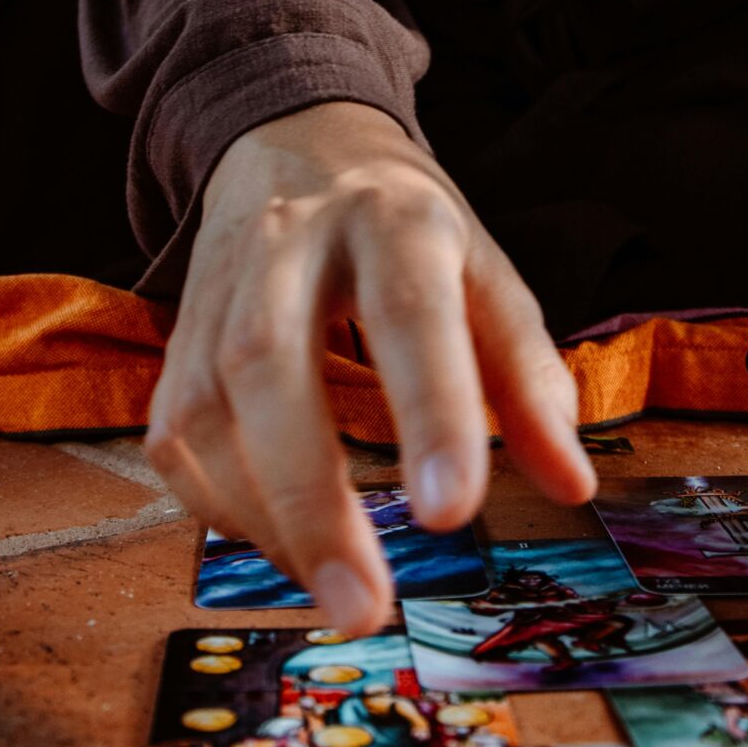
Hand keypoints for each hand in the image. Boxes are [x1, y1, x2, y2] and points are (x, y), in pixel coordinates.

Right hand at [144, 101, 595, 636]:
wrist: (294, 139)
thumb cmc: (406, 225)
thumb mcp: (485, 270)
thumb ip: (527, 375)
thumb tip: (573, 484)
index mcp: (393, 218)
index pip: (406, 311)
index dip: (428, 412)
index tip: (451, 514)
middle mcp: (289, 243)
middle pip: (270, 364)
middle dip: (310, 498)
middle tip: (364, 607)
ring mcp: (217, 287)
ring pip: (207, 409)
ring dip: (266, 521)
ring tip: (336, 594)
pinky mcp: (176, 335)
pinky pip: (174, 436)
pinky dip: (222, 507)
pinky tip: (282, 546)